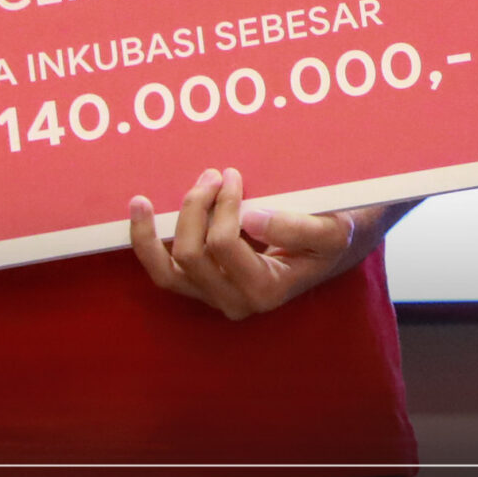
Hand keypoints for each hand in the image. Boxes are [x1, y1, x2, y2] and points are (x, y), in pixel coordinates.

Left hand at [128, 168, 374, 320]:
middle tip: (213, 175)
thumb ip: (297, 226)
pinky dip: (147, 245)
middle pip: (193, 256)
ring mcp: (216, 297)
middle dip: (196, 208)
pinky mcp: (203, 287)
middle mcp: (237, 302)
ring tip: (146, 200)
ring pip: (168, 272)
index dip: (222, 205)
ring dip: (157, 232)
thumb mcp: (331, 229)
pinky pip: (164, 273)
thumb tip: (249, 218)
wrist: (337, 247)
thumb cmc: (337, 233)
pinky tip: (140, 213)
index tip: (233, 174)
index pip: (224, 247)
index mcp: (267, 290)